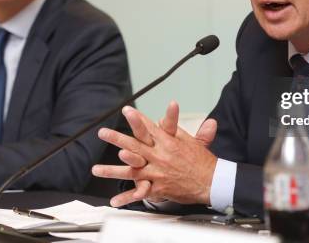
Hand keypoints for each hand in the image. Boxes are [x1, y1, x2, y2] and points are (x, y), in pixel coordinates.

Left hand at [92, 102, 217, 206]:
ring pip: (131, 171)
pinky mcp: (159, 188)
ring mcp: (158, 172)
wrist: (212, 181)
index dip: (137, 119)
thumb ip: (178, 127)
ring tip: (96, 169)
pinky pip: (140, 193)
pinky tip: (114, 200)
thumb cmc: (202, 160)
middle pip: (135, 146)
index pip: (149, 127)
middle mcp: (160, 156)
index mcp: (168, 142)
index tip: (126, 110)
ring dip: (112, 170)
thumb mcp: (192, 139)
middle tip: (103, 133)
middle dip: (117, 139)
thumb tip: (172, 109)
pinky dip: (127, 198)